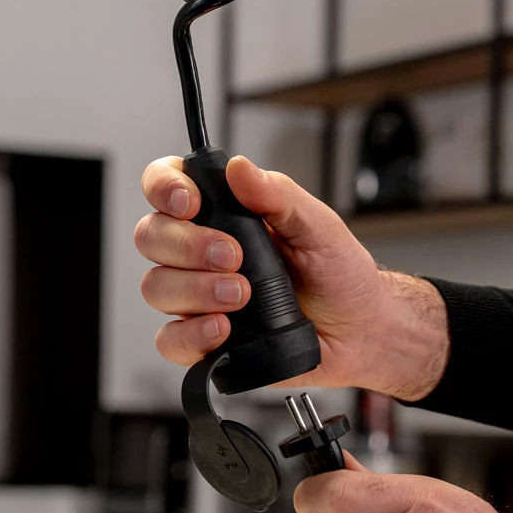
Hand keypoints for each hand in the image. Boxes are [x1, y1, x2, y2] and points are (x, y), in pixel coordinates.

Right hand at [135, 155, 448, 400]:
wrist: (361, 332)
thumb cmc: (340, 277)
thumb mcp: (319, 226)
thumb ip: (279, 195)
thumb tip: (240, 169)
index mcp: (223, 215)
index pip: (168, 186)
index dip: (165, 188)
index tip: (190, 202)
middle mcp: (202, 254)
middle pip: (151, 237)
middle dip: (186, 245)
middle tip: (233, 256)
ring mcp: (200, 299)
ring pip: (156, 288)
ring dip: (194, 290)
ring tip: (242, 296)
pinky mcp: (207, 343)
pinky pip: (170, 341)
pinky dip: (191, 335)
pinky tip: (223, 330)